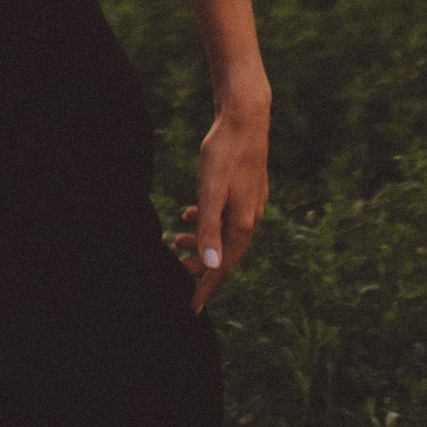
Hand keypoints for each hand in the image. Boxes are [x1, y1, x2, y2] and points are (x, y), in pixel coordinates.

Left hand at [177, 96, 269, 310]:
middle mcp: (251, 218)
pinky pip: (227, 217)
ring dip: (202, 242)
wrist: (246, 118)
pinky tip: (191, 213)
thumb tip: (210, 267)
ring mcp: (251, 204)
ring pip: (225, 235)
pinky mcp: (246, 190)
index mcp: (241, 224)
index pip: (222, 268)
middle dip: (200, 266)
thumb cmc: (224, 153)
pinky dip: (209, 222)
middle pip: (225, 254)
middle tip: (175, 269)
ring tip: (177, 240)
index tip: (190, 307)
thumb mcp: (210, 192)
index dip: (205, 288)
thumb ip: (209, 229)